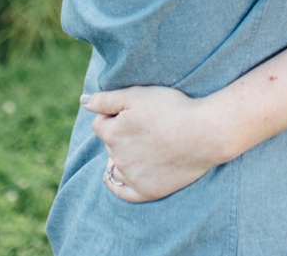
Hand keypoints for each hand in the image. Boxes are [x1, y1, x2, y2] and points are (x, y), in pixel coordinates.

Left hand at [81, 86, 232, 202]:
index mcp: (112, 134)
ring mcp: (132, 177)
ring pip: (116, 165)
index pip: (100, 124)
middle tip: (145, 126)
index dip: (114, 115)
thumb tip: (82, 101)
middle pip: (109, 144)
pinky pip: (123, 192)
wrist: (204, 133)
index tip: (134, 112)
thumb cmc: (172, 109)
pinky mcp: (148, 191)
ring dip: (123, 155)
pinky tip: (119, 177)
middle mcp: (117, 158)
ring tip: (144, 145)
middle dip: (120, 135)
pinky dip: (119, 184)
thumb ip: (106, 99)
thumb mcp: (136, 95)